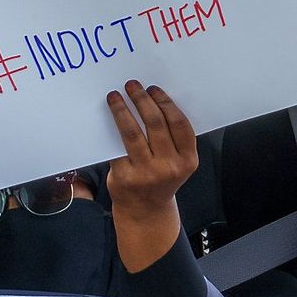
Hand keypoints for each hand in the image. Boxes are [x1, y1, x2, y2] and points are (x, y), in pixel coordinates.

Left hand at [106, 80, 197, 270]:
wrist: (145, 210)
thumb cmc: (161, 179)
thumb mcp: (178, 163)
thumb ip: (172, 139)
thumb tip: (153, 102)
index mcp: (188, 160)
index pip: (179, 124)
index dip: (166, 103)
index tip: (154, 89)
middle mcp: (169, 166)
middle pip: (156, 124)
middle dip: (143, 100)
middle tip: (133, 86)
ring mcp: (147, 173)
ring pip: (133, 132)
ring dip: (123, 110)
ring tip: (116, 96)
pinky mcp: (125, 177)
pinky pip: (118, 147)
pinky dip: (112, 128)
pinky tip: (108, 117)